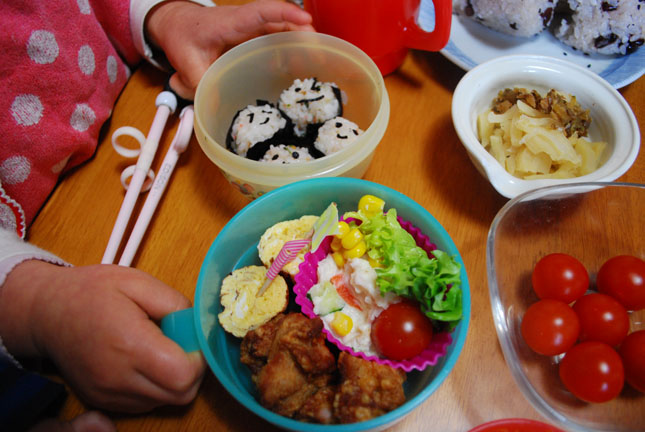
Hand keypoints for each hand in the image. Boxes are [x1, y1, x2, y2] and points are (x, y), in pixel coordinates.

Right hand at [0, 260, 205, 412]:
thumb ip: (175, 303)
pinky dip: (156, 387)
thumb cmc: (91, 292)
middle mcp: (119, 378)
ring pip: (166, 401)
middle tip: (180, 342)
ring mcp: (109, 394)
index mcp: (130, 345)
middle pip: (181, 394)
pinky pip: (147, 403)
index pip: (183, 375)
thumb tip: (198, 326)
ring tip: (158, 348)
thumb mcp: (137, 282)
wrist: (46, 312)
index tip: (190, 339)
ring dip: (174, 379)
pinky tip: (144, 360)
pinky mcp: (104, 401)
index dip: (198, 358)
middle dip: (192, 370)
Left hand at [146, 0, 313, 98]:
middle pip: (280, 21)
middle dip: (302, 33)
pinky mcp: (254, 37)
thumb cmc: (184, 36)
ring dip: (300, 44)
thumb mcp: (186, 60)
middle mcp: (246, 22)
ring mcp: (252, 29)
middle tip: (319, 54)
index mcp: (230, 22)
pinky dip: (290, 51)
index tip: (305, 17)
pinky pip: (277, 40)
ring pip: (282, 30)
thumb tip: (210, 104)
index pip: (261, 12)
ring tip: (316, 63)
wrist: (179, 25)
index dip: (285, 12)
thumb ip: (197, 82)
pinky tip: (298, 68)